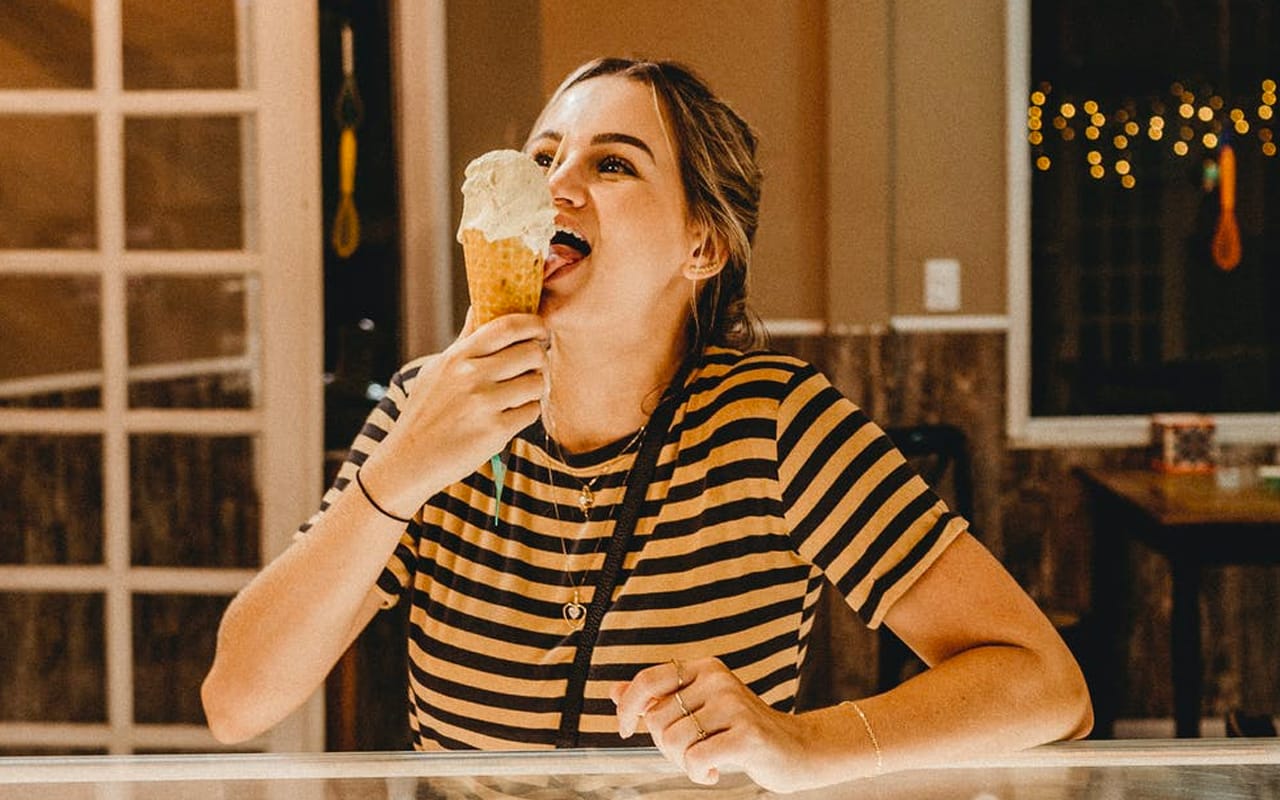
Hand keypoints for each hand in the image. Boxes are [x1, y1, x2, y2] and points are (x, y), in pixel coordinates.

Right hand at [359, 310, 548, 516]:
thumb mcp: (438, 370)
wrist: (410, 460)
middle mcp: (471, 376)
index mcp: (458, 357)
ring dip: (535, 389)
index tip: (540, 331)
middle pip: (531, 353)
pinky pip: (531, 411)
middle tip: (533, 369)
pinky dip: (527, 413)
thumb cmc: (426, 413)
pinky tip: (511, 417)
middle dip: (540, 359)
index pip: (507, 326)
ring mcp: (484, 403)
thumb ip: (464, 340)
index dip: (533, 324)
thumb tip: (478, 306)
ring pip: (536, 383)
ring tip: (520, 396)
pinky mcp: (495, 431)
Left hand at [612, 657, 829, 792]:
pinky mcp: (747, 733)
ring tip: (705, 762)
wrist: (796, 750)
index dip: (628, 706)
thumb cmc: (741, 731)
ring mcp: (733, 704)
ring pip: (674, 741)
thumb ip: (658, 699)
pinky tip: (715, 772)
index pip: (648, 679)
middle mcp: (717, 679)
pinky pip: (695, 758)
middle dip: (665, 747)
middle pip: (658, 719)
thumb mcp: (698, 709)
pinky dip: (698, 773)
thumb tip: (614, 692)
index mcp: (704, 669)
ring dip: (683, 763)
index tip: (625, 729)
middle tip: (691, 753)